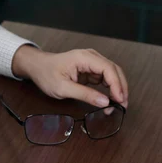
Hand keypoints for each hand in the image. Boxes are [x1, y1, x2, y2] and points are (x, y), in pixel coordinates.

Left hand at [12, 46, 128, 107]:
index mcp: (84, 57)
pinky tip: (110, 100)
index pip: (108, 69)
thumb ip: (84, 95)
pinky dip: (110, 89)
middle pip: (114, 70)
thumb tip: (105, 102)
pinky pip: (105, 78)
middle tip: (123, 106)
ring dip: (117, 89)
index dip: (117, 85)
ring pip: (112, 74)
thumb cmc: (46, 74)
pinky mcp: (90, 69)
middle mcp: (91, 57)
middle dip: (121, 88)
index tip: (120, 101)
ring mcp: (91, 62)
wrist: (37, 67)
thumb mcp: (63, 88)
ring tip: (118, 105)